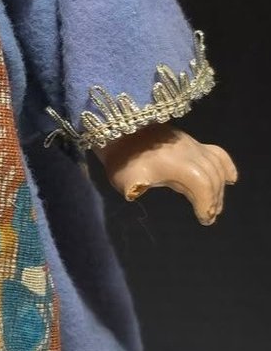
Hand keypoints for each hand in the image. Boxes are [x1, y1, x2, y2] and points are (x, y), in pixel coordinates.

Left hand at [98, 124, 237, 223]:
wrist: (120, 131)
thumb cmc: (123, 159)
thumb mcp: (123, 176)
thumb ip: (133, 187)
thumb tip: (135, 192)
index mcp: (176, 162)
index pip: (201, 182)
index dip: (206, 202)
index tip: (204, 219)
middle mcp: (190, 151)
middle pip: (212, 176)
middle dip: (214, 199)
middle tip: (208, 217)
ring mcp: (192, 145)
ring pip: (216, 166)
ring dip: (218, 187)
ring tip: (215, 205)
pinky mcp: (190, 142)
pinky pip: (216, 153)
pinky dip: (225, 167)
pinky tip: (230, 179)